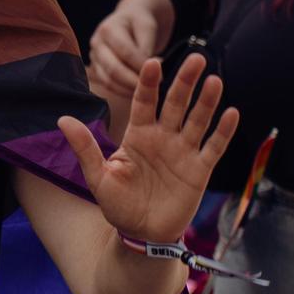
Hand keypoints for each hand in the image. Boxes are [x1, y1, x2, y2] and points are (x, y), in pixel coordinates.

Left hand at [56, 53, 237, 243]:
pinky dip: (223, 131)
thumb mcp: (98, 177)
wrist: (142, 234)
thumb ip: (85, 148)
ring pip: (197, 121)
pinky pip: (213, 147)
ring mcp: (183, 152)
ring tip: (214, 81)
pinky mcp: (199, 170)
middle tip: (196, 59)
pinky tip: (231, 113)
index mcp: (138, 135)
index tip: (152, 62)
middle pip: (175, 104)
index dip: (149, 83)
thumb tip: (62, 119)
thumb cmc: (118, 205)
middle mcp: (163, 138)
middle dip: (185, 82)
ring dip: (206, 102)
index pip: (144, 102)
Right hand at [89, 2, 163, 98]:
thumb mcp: (147, 26)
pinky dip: (123, 91)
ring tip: (147, 90)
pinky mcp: (96, 69)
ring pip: (108, 81)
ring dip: (129, 89)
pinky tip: (138, 91)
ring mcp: (94, 58)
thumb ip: (146, 46)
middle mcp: (96, 44)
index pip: (126, 53)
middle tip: (154, 88)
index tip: (160, 76)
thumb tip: (148, 68)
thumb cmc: (140, 21)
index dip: (143, 67)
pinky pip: (108, 85)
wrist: (130, 19)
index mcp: (108, 29)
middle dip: (135, 81)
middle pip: (113, 69)